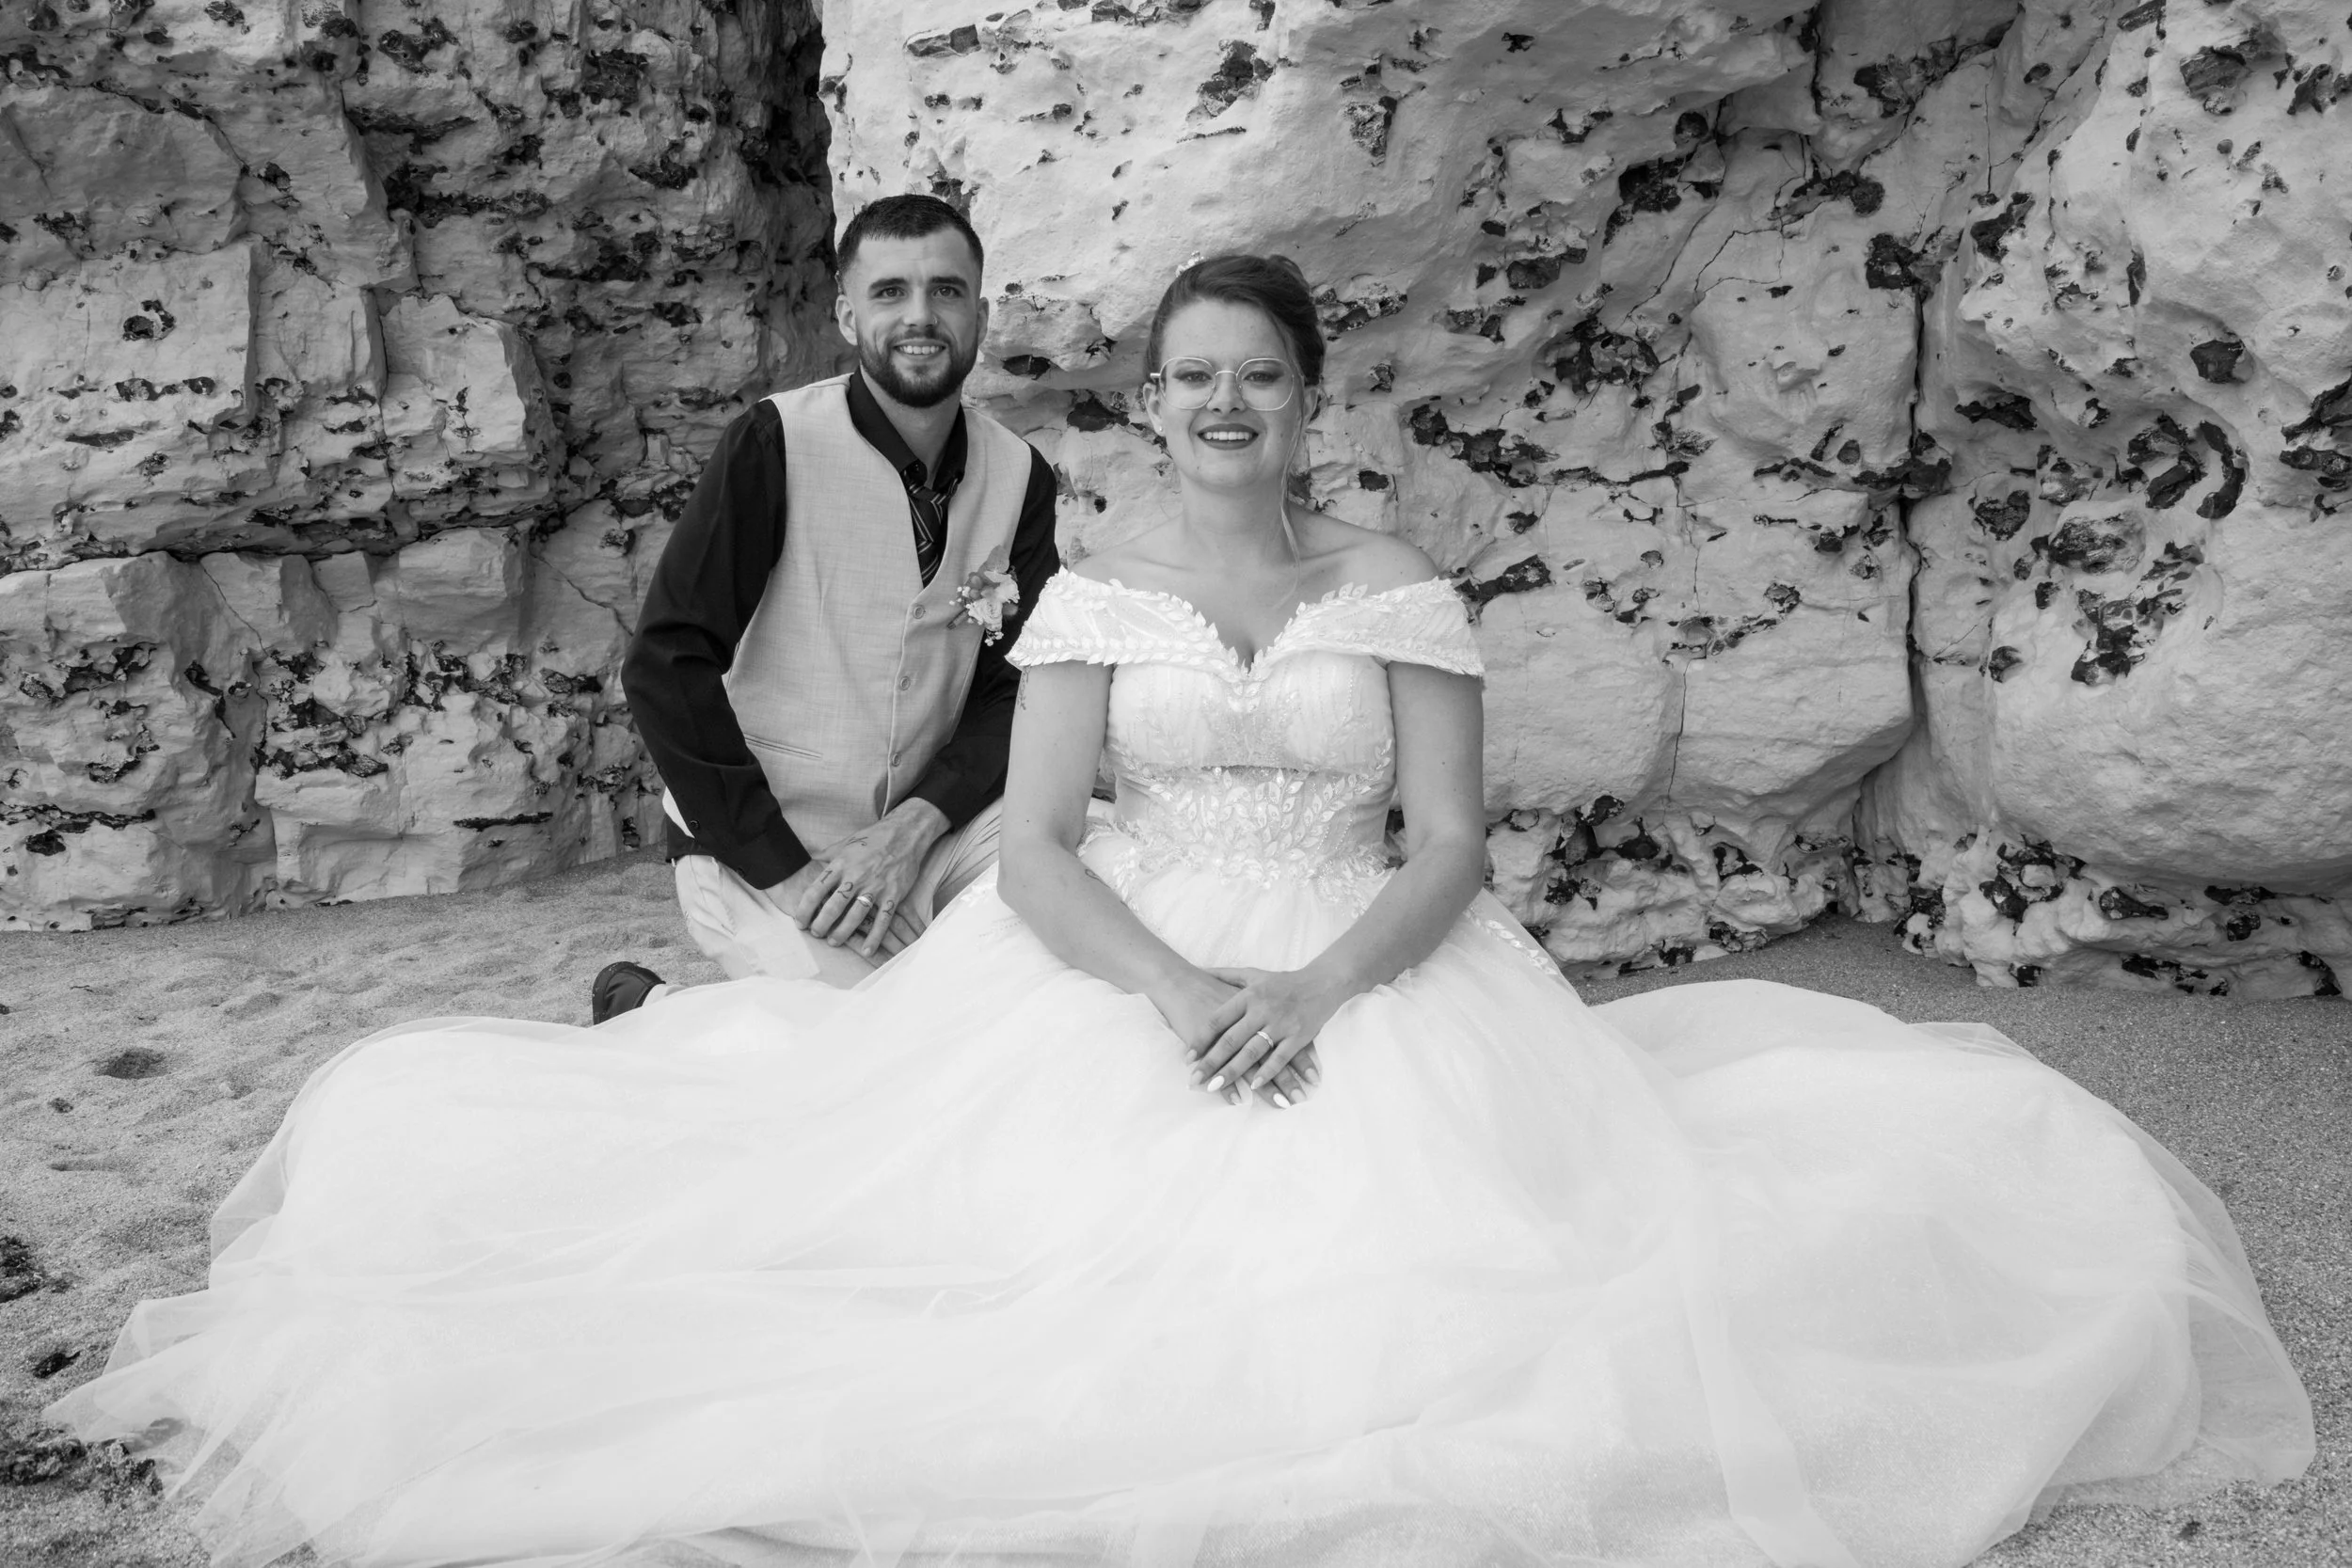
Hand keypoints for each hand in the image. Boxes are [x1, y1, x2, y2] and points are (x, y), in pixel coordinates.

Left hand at [782, 802, 948, 957]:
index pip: (816, 890)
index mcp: (841, 864)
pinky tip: (867, 950)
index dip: (804, 909)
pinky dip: (875, 937)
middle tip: (816, 934)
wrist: (905, 833)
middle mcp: (856, 876)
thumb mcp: (845, 843)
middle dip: (821, 924)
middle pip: (833, 906)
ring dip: (843, 932)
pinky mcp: (893, 894)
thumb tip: (809, 861)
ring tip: (834, 942)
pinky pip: (883, 919)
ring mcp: (876, 886)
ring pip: (856, 915)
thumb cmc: (873, 838)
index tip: (799, 922)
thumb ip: (827, 855)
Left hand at [1151, 968, 1320, 1109]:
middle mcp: (1262, 1010)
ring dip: (1233, 1071)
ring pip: (1252, 1052)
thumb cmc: (1282, 981)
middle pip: (1231, 1040)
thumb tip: (1200, 970)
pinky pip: (1280, 1057)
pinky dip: (1267, 1072)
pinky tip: (1254, 1086)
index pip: (1218, 1020)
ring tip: (1215, 1086)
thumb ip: (1226, 975)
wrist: (1322, 982)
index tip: (1187, 1057)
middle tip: (1194, 1079)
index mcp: (1248, 996)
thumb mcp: (1253, 974)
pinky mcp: (1299, 1036)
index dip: (1201, 1039)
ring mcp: (1281, 1024)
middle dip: (1211, 1061)